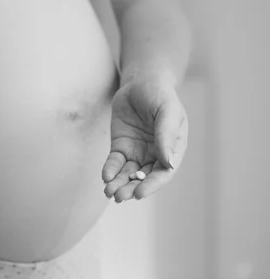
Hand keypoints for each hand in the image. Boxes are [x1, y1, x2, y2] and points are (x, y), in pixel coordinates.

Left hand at [102, 79, 187, 201]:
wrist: (140, 82)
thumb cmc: (160, 95)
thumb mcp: (167, 111)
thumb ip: (166, 135)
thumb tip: (168, 163)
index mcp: (173, 149)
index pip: (163, 173)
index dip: (152, 185)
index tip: (139, 194)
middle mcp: (155, 155)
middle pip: (144, 178)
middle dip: (131, 188)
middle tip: (119, 197)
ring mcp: (137, 152)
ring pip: (128, 174)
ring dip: (119, 184)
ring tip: (109, 192)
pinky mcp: (121, 147)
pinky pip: (115, 162)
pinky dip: (110, 170)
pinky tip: (105, 177)